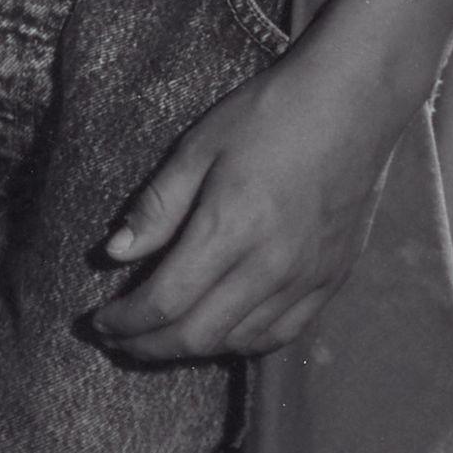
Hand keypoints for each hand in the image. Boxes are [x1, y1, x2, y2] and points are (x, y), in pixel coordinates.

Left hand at [88, 49, 398, 361]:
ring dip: (192, 349)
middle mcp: (270, 265)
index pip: (164, 302)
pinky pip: (283, 333)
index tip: (98, 323)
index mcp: (229, 229)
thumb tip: (113, 253)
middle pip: (198, 336)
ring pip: (239, 341)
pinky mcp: (332, 278)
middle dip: (148, 346)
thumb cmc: (268, 115)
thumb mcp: (198, 148)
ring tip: (160, 337)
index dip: (125, 322)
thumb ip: (157, 207)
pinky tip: (220, 331)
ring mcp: (307, 277)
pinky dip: (243, 342)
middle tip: (118, 341)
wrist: (353, 103)